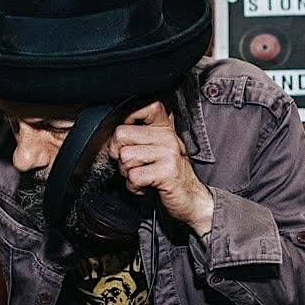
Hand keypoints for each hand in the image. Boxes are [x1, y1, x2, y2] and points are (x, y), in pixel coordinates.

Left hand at [108, 100, 213, 235]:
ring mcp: (168, 153)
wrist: (191, 199)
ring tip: (141, 176)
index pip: (144, 106)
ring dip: (127, 173)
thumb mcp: (157, 150)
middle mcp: (167, 136)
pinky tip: (144, 186)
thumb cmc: (168, 175)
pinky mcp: (167, 172)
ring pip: (125, 157)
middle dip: (119, 155)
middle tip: (133, 165)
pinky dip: (133, 187)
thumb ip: (139, 137)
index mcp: (164, 128)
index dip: (127, 118)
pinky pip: (134, 176)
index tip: (128, 138)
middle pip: (121, 135)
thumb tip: (112, 135)